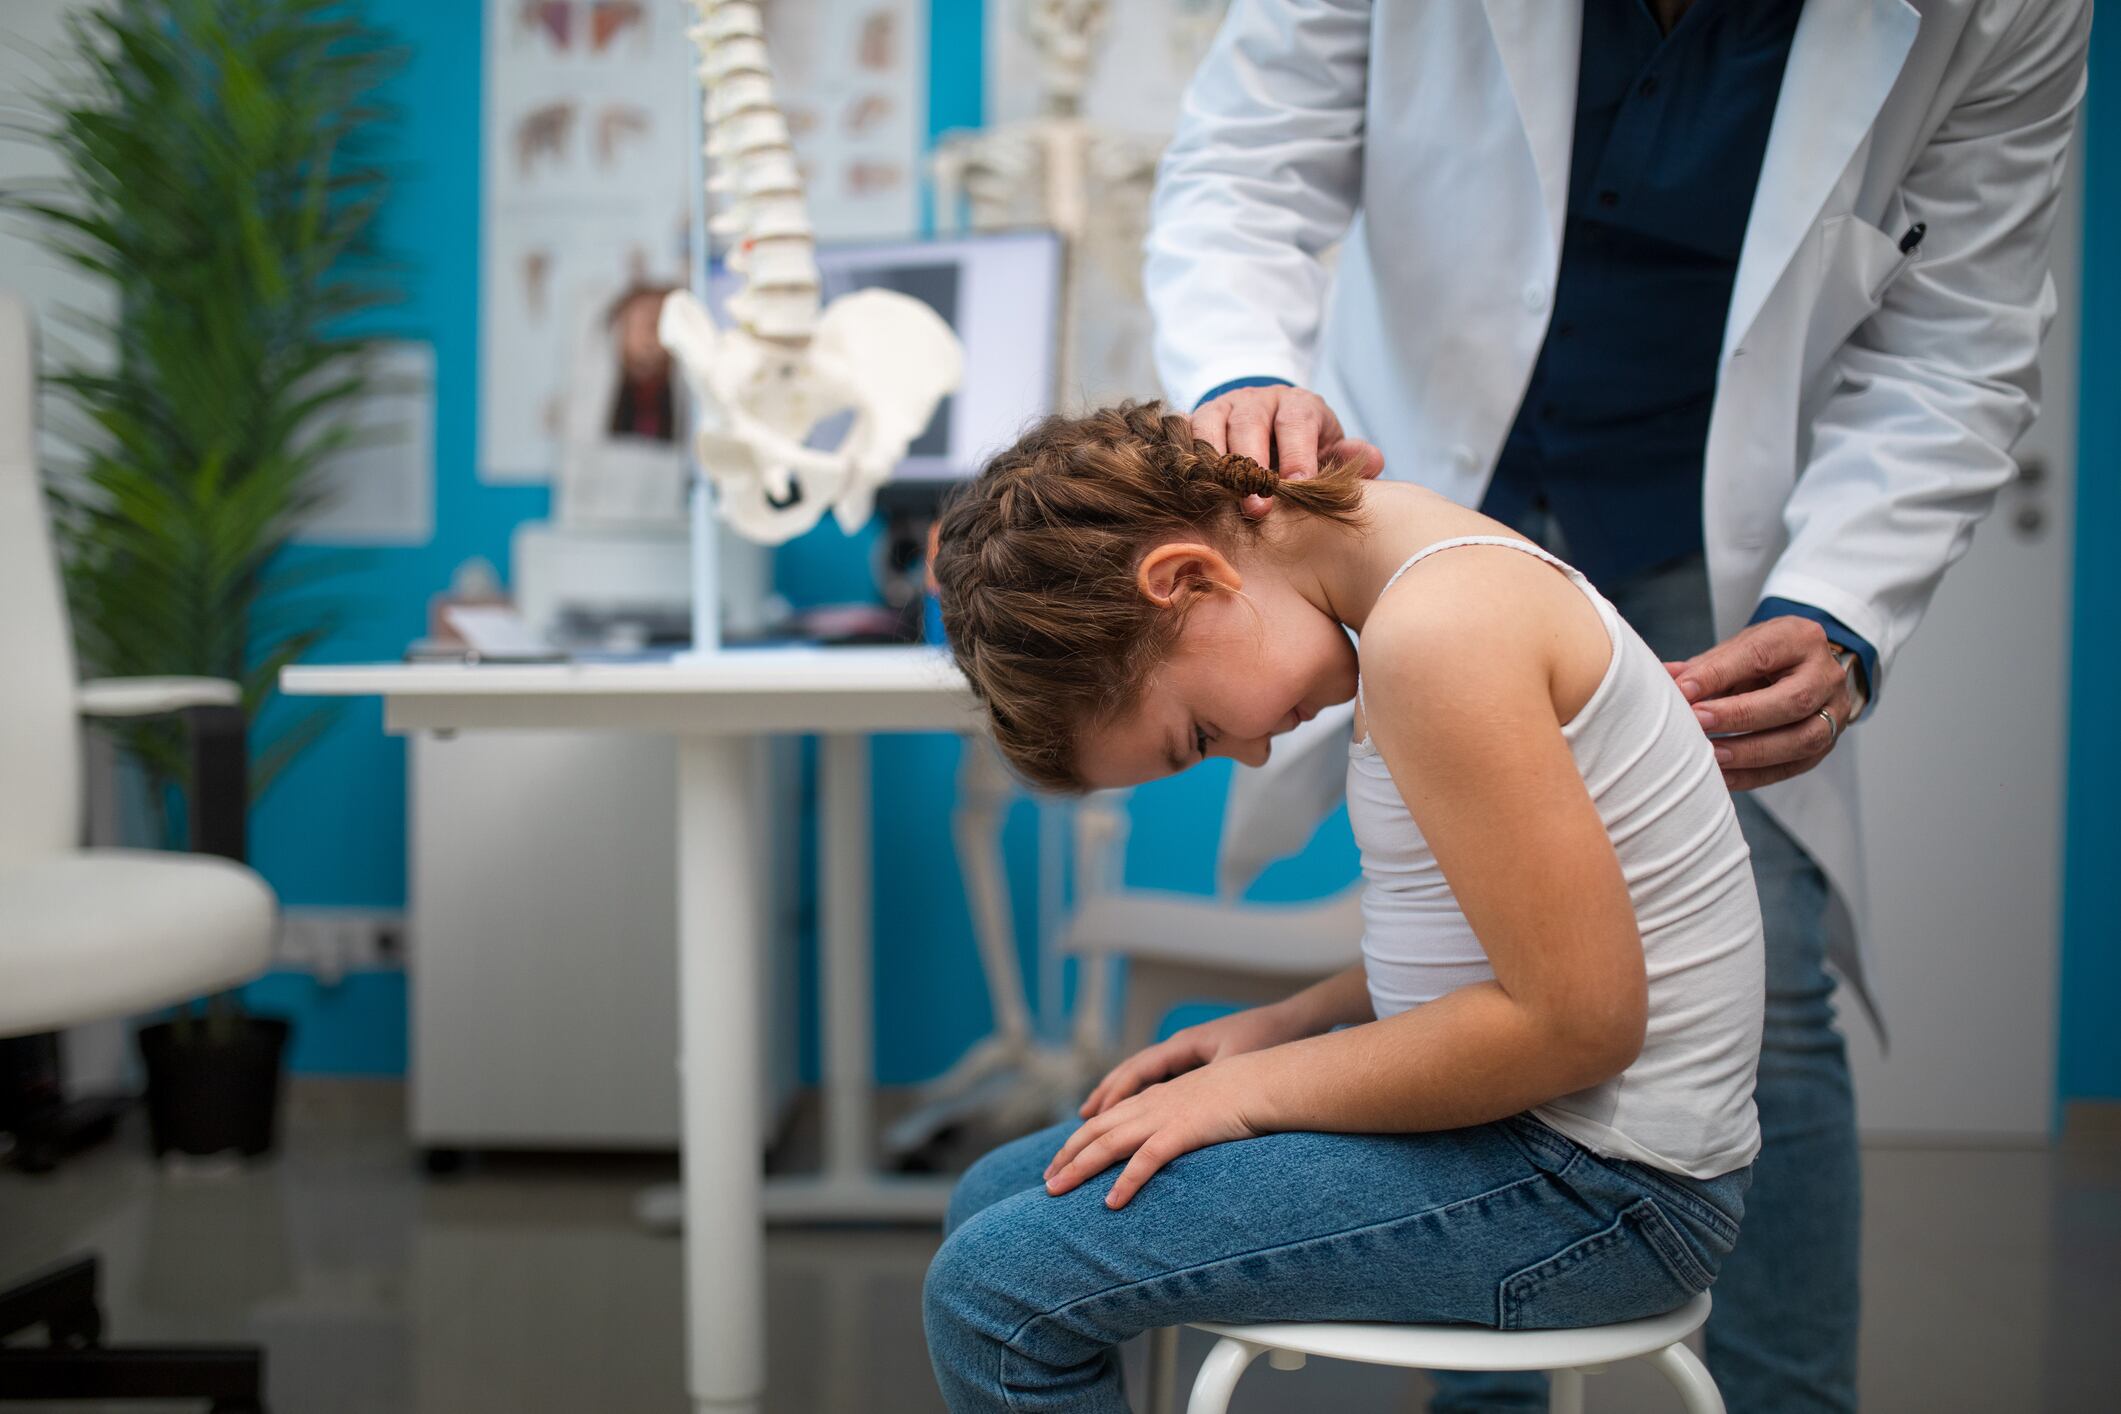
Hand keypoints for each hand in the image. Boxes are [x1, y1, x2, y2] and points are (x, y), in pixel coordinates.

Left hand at [1044, 1050, 1275, 1208]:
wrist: (1268, 1080)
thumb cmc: (1244, 1095)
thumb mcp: (1203, 1107)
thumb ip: (1182, 1124)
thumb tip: (1171, 1144)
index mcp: (1155, 1099)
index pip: (1105, 1121)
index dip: (1078, 1141)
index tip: (1060, 1162)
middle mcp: (1152, 1106)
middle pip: (1096, 1132)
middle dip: (1067, 1156)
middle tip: (1046, 1183)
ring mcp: (1164, 1117)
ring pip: (1109, 1144)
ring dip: (1079, 1168)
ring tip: (1056, 1192)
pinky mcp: (1183, 1131)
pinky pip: (1147, 1160)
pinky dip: (1126, 1182)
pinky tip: (1111, 1203)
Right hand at [1078, 1002, 1310, 1119]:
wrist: (1293, 1023)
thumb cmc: (1267, 1041)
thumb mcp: (1235, 1064)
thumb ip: (1207, 1083)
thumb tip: (1183, 1109)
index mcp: (1182, 1046)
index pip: (1137, 1071)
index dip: (1114, 1095)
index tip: (1093, 1118)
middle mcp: (1179, 1048)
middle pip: (1131, 1074)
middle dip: (1105, 1097)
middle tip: (1081, 1121)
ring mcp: (1188, 1056)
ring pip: (1142, 1078)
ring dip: (1117, 1098)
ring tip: (1093, 1119)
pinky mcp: (1200, 1065)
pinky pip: (1161, 1083)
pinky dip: (1141, 1098)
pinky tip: (1134, 1115)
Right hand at [1190, 384, 1384, 516]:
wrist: (1265, 424)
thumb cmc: (1301, 448)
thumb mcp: (1328, 450)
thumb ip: (1348, 457)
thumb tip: (1375, 462)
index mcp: (1296, 404)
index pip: (1297, 422)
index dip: (1297, 452)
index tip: (1298, 484)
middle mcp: (1256, 400)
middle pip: (1249, 423)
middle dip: (1252, 466)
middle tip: (1258, 507)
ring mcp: (1221, 408)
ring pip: (1210, 427)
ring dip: (1215, 465)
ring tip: (1221, 499)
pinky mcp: (1194, 421)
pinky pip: (1183, 435)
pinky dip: (1186, 458)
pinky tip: (1190, 486)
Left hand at [1666, 617, 1862, 790]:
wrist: (1805, 669)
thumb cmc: (1765, 657)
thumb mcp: (1738, 649)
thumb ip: (1704, 665)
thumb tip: (1663, 678)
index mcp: (1801, 639)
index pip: (1760, 655)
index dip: (1719, 674)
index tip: (1683, 690)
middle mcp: (1826, 675)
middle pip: (1791, 701)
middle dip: (1739, 716)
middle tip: (1697, 722)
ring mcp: (1835, 713)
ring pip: (1801, 739)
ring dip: (1750, 752)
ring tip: (1710, 755)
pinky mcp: (1827, 745)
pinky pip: (1792, 767)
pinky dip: (1754, 775)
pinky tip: (1722, 777)